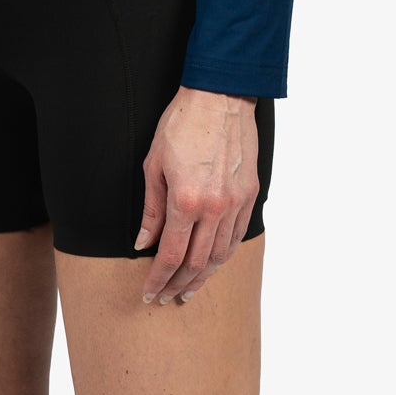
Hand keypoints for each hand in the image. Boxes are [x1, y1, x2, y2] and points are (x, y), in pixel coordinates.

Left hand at [133, 86, 259, 305]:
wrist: (220, 96)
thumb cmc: (181, 124)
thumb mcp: (154, 163)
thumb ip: (151, 208)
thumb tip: (144, 242)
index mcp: (185, 200)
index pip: (170, 255)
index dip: (158, 279)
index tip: (149, 293)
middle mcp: (214, 208)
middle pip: (196, 263)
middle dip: (178, 285)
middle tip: (167, 298)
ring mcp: (236, 203)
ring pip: (220, 255)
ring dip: (203, 277)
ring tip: (188, 290)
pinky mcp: (251, 195)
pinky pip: (237, 236)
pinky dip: (224, 255)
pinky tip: (213, 263)